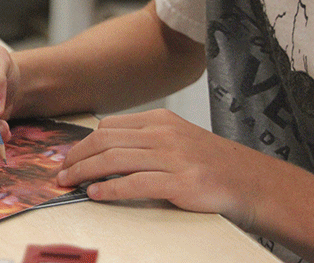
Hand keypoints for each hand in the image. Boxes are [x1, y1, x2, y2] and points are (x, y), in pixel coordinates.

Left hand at [56, 108, 267, 227]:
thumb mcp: (178, 140)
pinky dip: (109, 188)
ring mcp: (173, 158)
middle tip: (60, 172)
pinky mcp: (181, 183)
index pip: (109, 126)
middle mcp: (164, 134)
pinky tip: (95, 194)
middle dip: (76, 157)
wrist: (254, 183)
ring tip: (68, 183)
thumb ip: (146, 140)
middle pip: (105, 141)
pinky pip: (135, 183)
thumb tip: (104, 150)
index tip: (68, 157)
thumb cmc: (212, 165)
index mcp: (161, 120)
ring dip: (84, 172)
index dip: (83, 143)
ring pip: (114, 159)